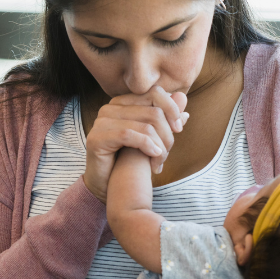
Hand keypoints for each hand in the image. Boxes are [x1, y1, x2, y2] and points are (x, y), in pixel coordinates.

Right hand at [83, 86, 187, 201]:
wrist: (106, 185)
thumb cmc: (128, 161)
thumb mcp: (152, 137)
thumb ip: (165, 117)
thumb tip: (182, 97)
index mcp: (123, 103)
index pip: (155, 93)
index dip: (171, 109)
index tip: (178, 129)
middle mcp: (110, 108)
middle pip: (154, 112)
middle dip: (167, 135)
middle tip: (166, 154)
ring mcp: (101, 121)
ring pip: (146, 126)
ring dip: (160, 147)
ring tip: (159, 163)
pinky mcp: (97, 137)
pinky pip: (129, 135)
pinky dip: (147, 146)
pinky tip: (154, 158)